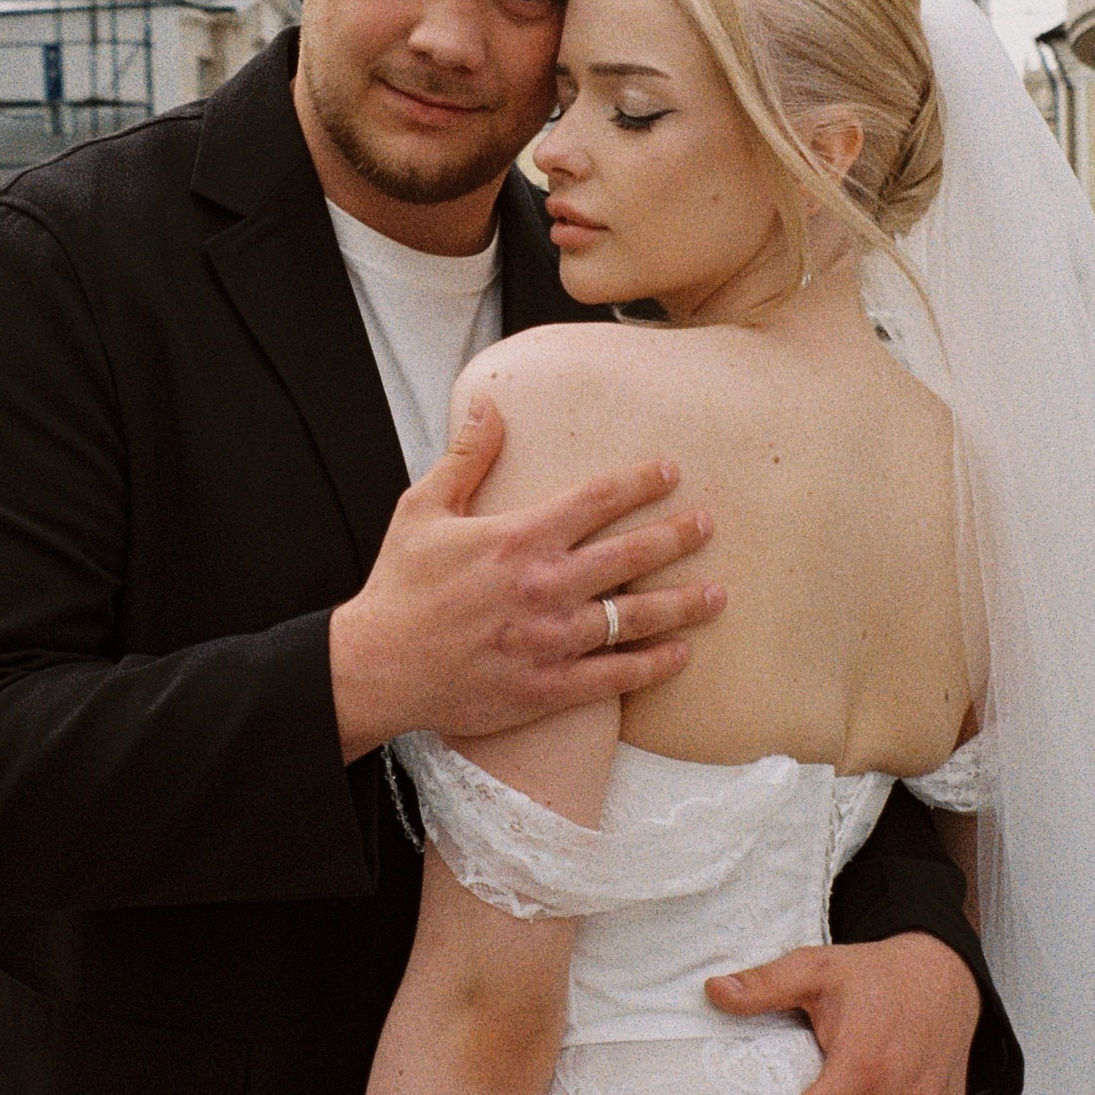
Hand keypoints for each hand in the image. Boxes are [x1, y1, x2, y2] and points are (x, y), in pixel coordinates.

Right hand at [330, 392, 725, 762]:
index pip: (596, 499)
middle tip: (709, 525)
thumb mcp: (422, 508)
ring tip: (717, 593)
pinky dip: (654, 665)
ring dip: (682, 604)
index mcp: (518, 539)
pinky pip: (616, 676)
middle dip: (677, 536)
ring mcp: (550, 640)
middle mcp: (544, 586)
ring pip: (635, 617)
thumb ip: (466, 458)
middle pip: (631, 554)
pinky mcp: (548, 687)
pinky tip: (681, 654)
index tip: (670, 472)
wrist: (377, 667)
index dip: (640, 482)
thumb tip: (490, 406)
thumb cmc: (399, 588)